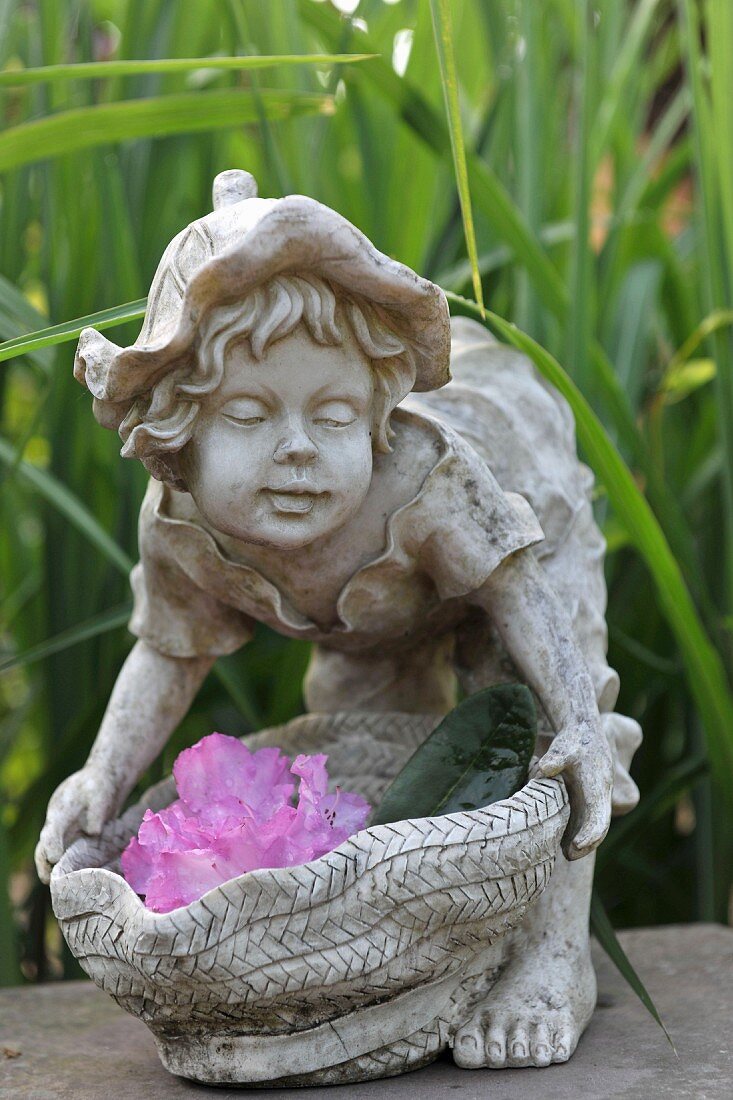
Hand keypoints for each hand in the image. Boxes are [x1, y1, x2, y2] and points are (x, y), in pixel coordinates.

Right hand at [35, 766, 120, 883]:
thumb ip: (96, 810)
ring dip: (53, 871)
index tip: (55, 857)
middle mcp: (57, 824)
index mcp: (61, 809)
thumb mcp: (100, 792)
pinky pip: (65, 858)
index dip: (51, 844)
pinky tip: (77, 884)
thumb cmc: (99, 785)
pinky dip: (67, 870)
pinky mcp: (70, 841)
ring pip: (50, 857)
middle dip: (44, 865)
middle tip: (50, 881)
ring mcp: (62, 834)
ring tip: (61, 890)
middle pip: (43, 848)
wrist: (100, 782)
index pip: (52, 830)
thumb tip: (93, 831)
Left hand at [536, 721, 612, 859]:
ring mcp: (594, 798)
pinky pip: (583, 818)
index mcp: (598, 786)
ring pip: (591, 825)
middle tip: (568, 856)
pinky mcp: (586, 798)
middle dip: (587, 844)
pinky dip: (574, 830)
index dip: (590, 835)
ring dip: (580, 840)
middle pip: (598, 826)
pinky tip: (559, 839)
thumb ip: (555, 758)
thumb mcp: (564, 746)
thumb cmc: (573, 739)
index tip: (576, 847)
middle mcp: (600, 795)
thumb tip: (544, 768)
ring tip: (563, 853)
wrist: (583, 731)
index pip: (599, 817)